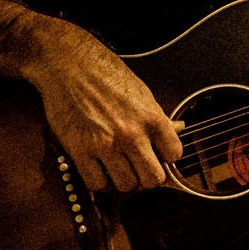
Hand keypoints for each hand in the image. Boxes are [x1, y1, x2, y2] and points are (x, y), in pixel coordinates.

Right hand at [26, 22, 183, 192]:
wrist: (69, 64)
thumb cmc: (106, 75)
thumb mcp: (142, 92)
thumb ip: (158, 117)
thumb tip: (179, 129)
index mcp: (152, 117)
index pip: (174, 155)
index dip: (166, 157)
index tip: (158, 153)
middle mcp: (132, 133)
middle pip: (153, 178)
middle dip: (148, 176)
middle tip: (139, 167)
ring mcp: (105, 144)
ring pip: (126, 185)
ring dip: (124, 180)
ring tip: (118, 166)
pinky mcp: (79, 150)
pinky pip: (97, 184)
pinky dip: (100, 181)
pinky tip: (100, 168)